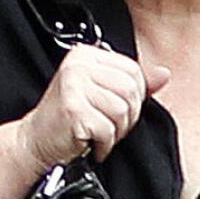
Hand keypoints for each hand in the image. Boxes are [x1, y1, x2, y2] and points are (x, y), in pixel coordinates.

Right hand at [24, 47, 170, 169]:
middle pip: (131, 90)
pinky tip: (91, 144)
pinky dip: (104, 144)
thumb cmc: (67, 119)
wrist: (35, 141)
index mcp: (86, 54)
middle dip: (127, 117)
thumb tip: (164, 74)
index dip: (134, 97)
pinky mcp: (73, 108)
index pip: (133, 70)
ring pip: (122, 110)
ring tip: (99, 135)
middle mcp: (79, 64)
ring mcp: (74, 84)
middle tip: (109, 127)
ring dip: (115, 132)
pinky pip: (108, 129)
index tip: (118, 111)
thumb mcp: (100, 94)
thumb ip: (132, 83)